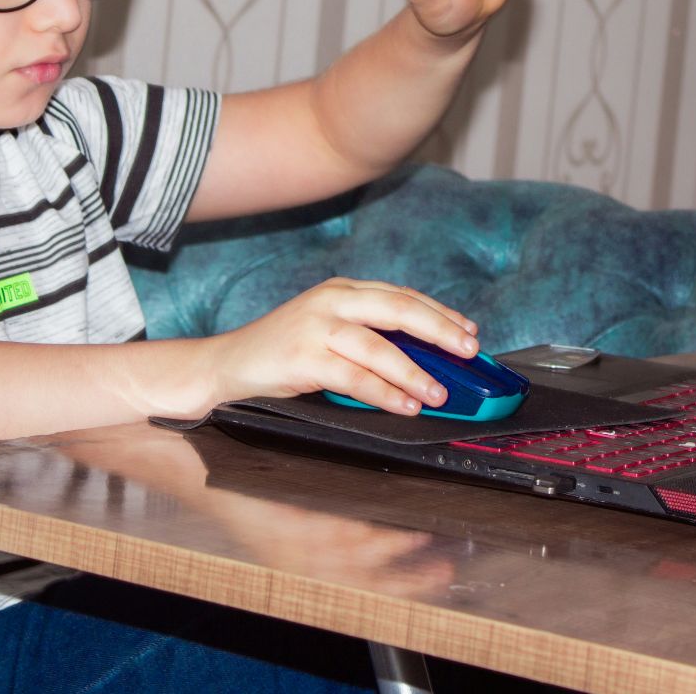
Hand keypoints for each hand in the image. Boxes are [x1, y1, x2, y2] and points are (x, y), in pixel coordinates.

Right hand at [205, 279, 479, 414]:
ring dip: (416, 372)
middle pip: (399, 309)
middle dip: (440, 330)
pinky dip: (385, 393)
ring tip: (439, 393)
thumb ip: (369, 335)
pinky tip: (405, 405)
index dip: (439, 313)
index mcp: (341, 290)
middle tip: (469, 351)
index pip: (401, 295)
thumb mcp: (328, 331)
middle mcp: (331, 301)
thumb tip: (425, 359)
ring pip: (380, 346)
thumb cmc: (282, 353)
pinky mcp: (303, 357)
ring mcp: (315, 327)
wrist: (226, 365)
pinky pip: (355, 377)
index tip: (469, 331)